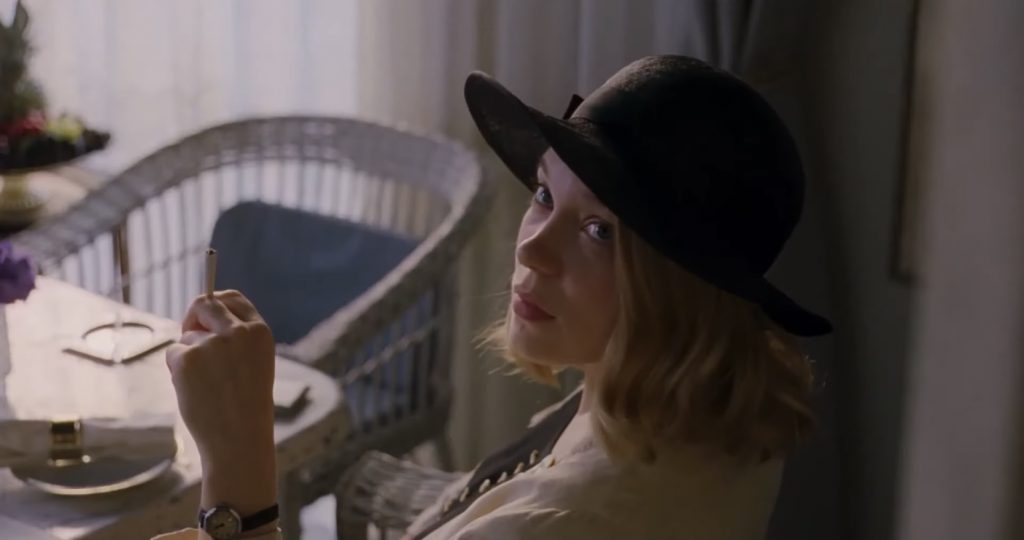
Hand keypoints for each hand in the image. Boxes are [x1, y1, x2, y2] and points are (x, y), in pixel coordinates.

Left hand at [166, 290, 277, 516]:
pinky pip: (174, 353)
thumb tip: (202, 317)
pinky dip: (177, 370)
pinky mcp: (186, 359)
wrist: (239, 439)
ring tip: (205, 384)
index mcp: (260, 331)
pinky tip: (194, 390)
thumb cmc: (247, 405)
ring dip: (188, 355)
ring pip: (187, 336)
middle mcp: (237, 332)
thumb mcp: (255, 362)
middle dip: (193, 319)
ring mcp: (211, 344)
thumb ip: (237, 338)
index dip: (216, 304)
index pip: (233, 298)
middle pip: (204, 305)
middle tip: (191, 339)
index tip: (206, 314)